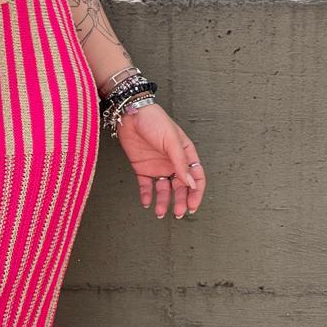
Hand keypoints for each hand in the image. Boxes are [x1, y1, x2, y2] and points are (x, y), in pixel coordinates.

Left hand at [114, 101, 205, 217]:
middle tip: (178, 213)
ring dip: (163, 201)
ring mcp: (157, 165)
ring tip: (160, 212)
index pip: (195, 177)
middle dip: (180, 201)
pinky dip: (147, 195)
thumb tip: (190, 184)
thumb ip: (180, 163)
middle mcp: (173, 162)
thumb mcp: (171, 141)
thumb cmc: (155, 121)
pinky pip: (146, 185)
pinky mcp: (142, 167)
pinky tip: (147, 203)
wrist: (130, 113)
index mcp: (185, 154)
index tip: (192, 206)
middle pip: (180, 187)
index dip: (196, 193)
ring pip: (164, 189)